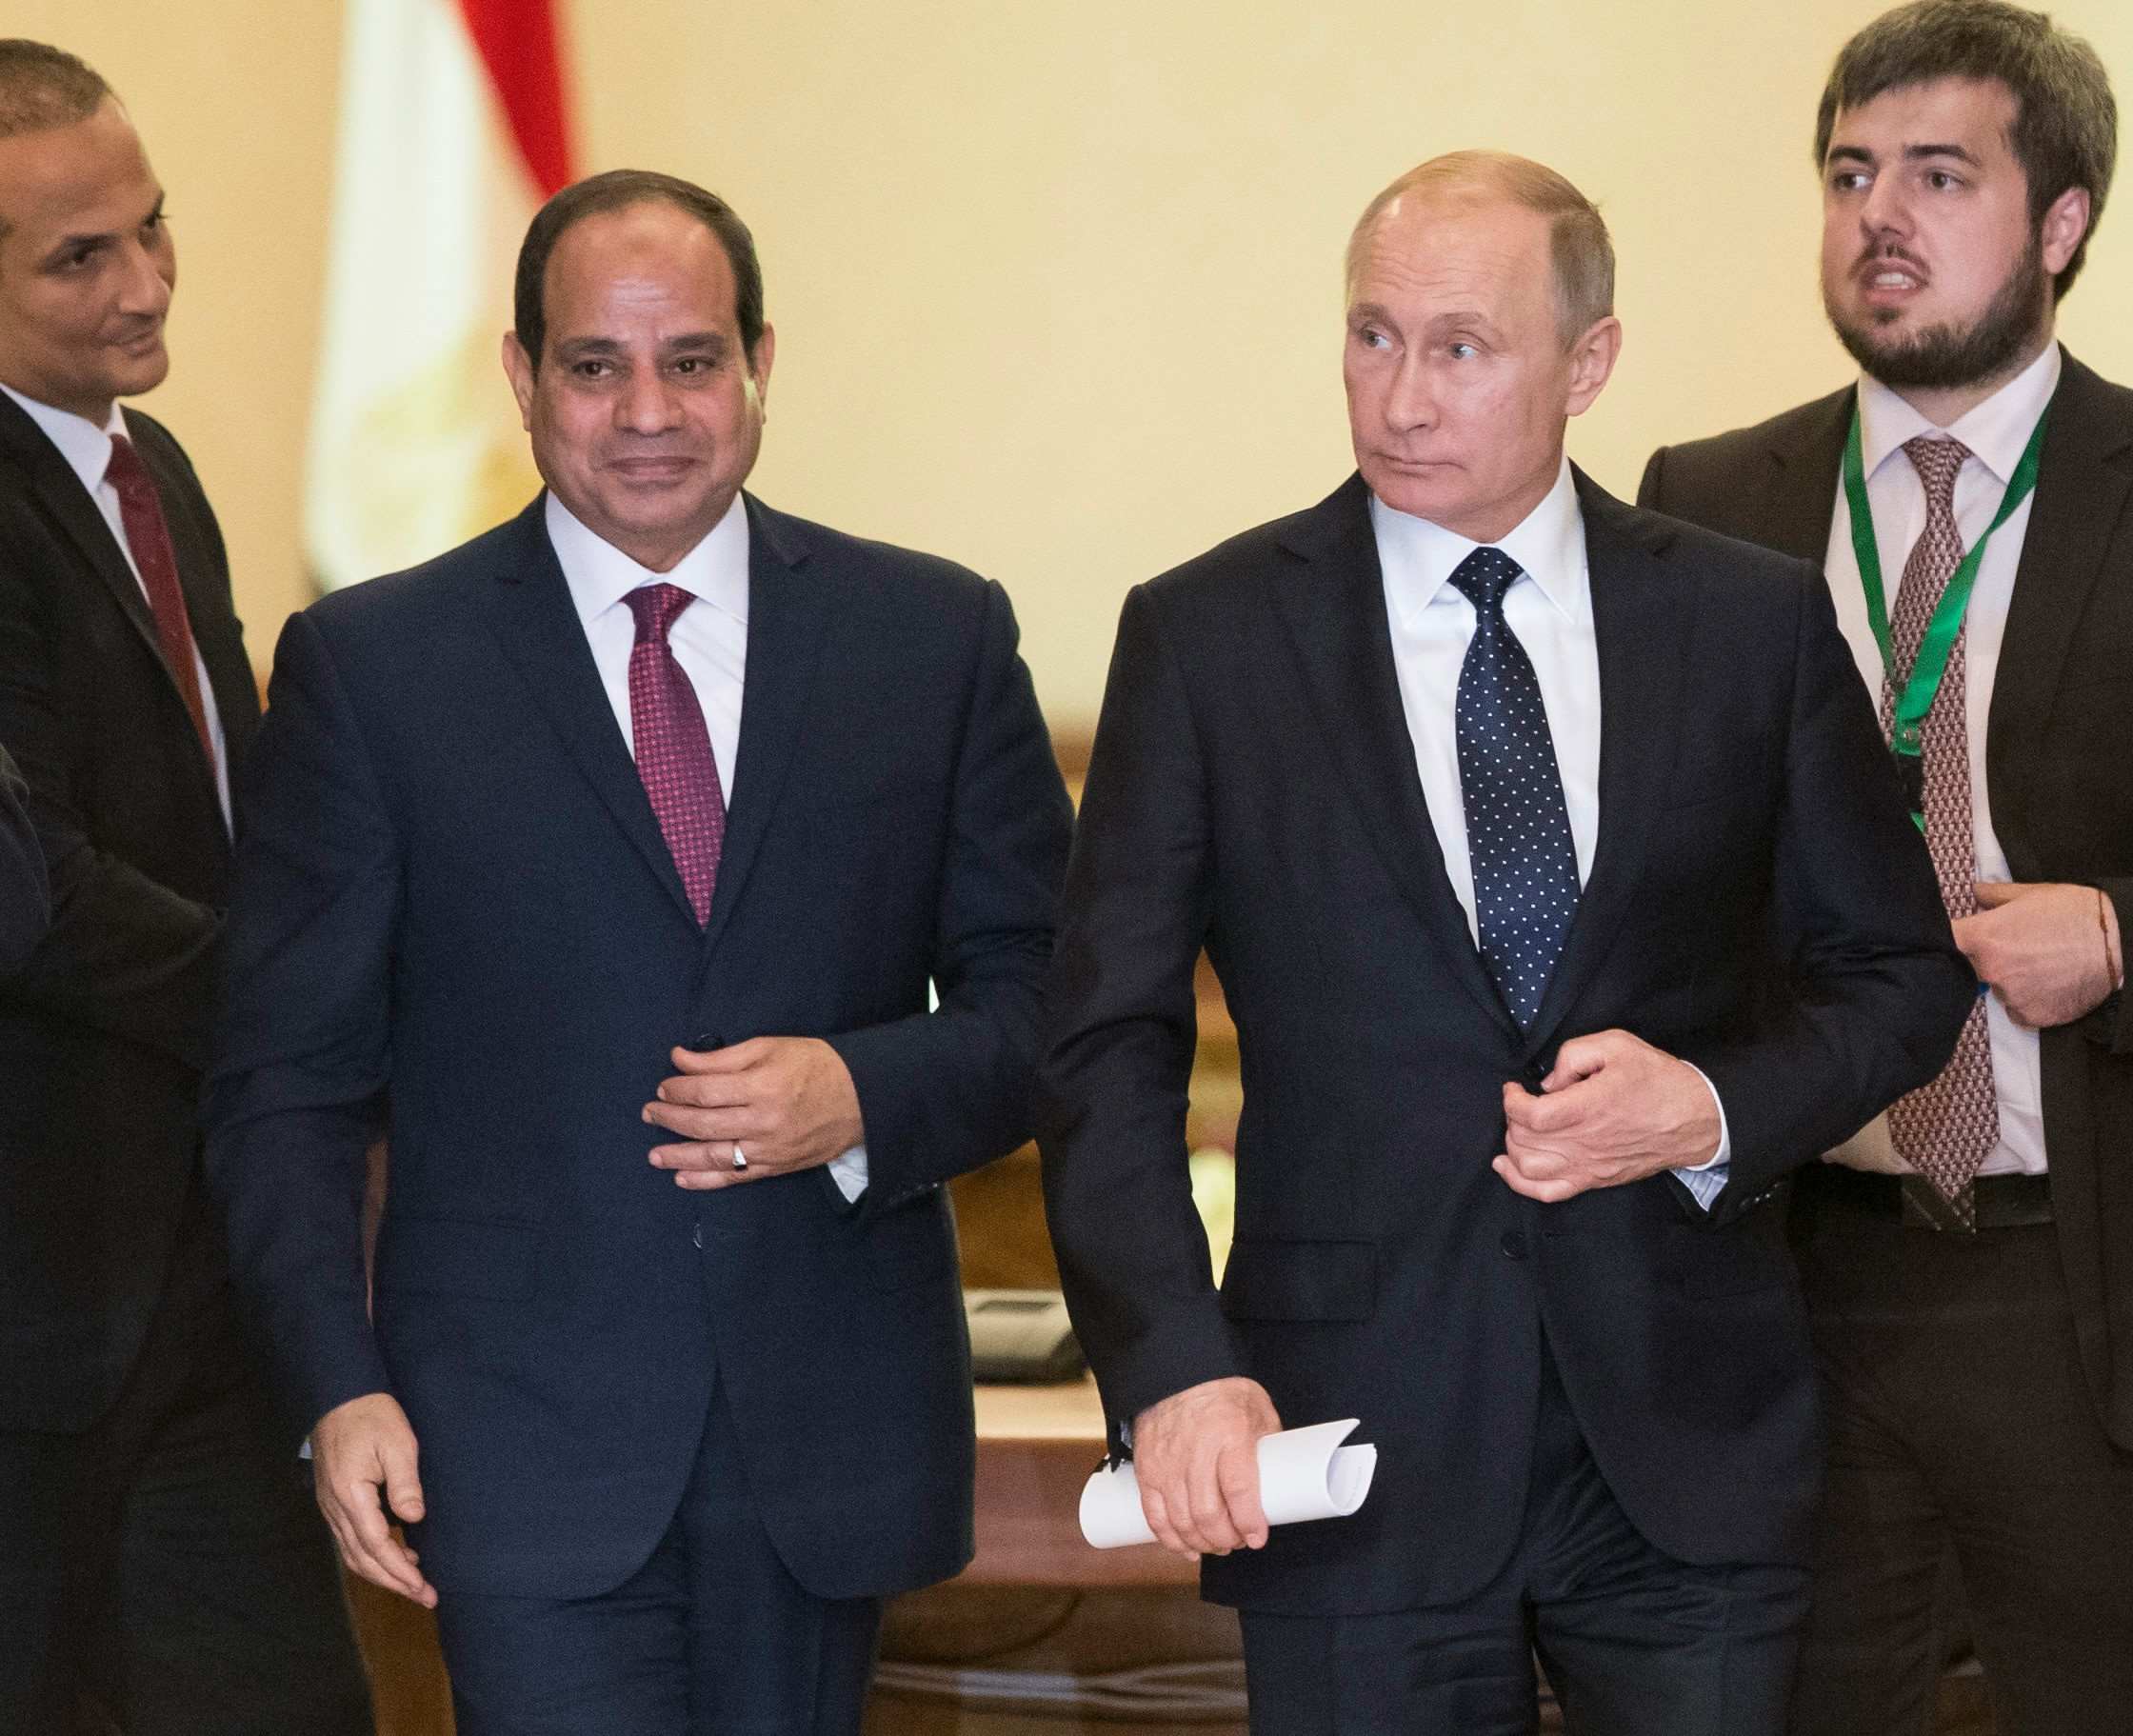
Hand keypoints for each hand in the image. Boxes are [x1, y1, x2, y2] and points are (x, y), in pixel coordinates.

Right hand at [313, 1392, 435, 1607]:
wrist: (340, 1396)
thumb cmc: (372, 1416)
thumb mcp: (398, 1444)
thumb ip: (405, 1483)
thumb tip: (414, 1518)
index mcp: (350, 1496)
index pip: (376, 1546)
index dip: (400, 1571)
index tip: (423, 1587)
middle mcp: (335, 1508)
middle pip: (361, 1560)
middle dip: (393, 1582)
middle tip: (424, 1596)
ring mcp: (330, 1506)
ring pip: (353, 1554)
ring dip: (382, 1572)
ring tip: (414, 1582)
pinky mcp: (334, 1500)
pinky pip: (350, 1540)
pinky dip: (372, 1555)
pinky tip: (397, 1553)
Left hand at [643, 1037, 864, 1189]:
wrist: (863, 1097)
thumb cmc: (816, 1065)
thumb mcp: (771, 1047)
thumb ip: (723, 1057)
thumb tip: (680, 1060)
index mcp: (761, 1085)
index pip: (705, 1091)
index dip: (678, 1089)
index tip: (664, 1086)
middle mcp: (762, 1121)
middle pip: (703, 1124)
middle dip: (669, 1118)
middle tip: (649, 1113)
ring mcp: (769, 1149)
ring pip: (713, 1155)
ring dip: (678, 1155)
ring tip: (654, 1154)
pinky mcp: (777, 1167)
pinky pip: (735, 1177)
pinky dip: (706, 1180)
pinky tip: (683, 1177)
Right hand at [1128, 1377, 1281, 1558]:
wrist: (1176, 1372)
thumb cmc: (1222, 1391)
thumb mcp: (1257, 1409)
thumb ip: (1267, 1447)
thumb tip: (1281, 1484)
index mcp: (1229, 1435)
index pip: (1239, 1489)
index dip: (1249, 1521)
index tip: (1257, 1538)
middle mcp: (1195, 1452)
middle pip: (1208, 1513)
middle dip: (1226, 1539)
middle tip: (1238, 1543)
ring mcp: (1167, 1464)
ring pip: (1181, 1520)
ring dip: (1201, 1543)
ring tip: (1217, 1546)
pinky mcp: (1147, 1470)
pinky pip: (1154, 1515)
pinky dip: (1169, 1539)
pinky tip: (1186, 1548)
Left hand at [1494, 1029, 1719, 1203]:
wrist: (1696, 1118)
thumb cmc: (1659, 1081)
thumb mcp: (1617, 1045)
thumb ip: (1573, 1055)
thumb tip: (1549, 1083)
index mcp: (1588, 1108)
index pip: (1530, 1115)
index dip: (1511, 1100)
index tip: (1514, 1088)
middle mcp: (1584, 1142)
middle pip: (1524, 1140)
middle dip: (1512, 1119)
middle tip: (1521, 1103)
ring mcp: (1589, 1166)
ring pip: (1529, 1169)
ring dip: (1512, 1148)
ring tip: (1517, 1129)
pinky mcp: (1595, 1179)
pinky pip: (1549, 1192)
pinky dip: (1520, 1183)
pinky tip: (1506, 1167)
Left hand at [1955, 882, 2120, 1028]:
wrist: (2118, 945)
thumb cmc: (2074, 913)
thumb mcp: (2032, 893)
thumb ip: (1995, 895)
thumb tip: (1973, 892)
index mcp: (1983, 937)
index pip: (1946, 941)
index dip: (1950, 939)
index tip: (1959, 939)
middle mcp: (1990, 970)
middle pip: (1970, 968)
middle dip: (1984, 960)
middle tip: (2015, 950)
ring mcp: (2010, 996)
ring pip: (1997, 991)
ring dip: (2010, 982)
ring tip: (2040, 967)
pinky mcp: (2031, 1017)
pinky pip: (2018, 1012)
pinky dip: (2028, 1003)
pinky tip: (2047, 986)